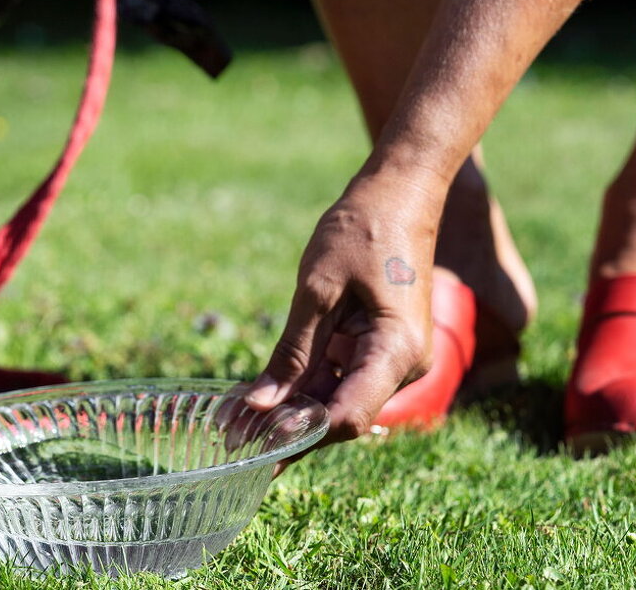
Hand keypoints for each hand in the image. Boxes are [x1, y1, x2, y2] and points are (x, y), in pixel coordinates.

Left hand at [247, 173, 442, 452]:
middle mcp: (404, 365)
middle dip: (285, 428)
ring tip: (233, 421)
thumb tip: (259, 406)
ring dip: (287, 410)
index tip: (252, 443)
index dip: (300, 435)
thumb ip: (291, 353)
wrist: (399, 193)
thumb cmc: (362, 230)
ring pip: (335, 399)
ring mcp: (394, 359)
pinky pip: (338, 377)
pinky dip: (301, 386)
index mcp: (397, 351)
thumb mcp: (317, 290)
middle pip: (340, 415)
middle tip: (231, 438)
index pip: (348, 416)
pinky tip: (257, 395)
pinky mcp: (378, 348)